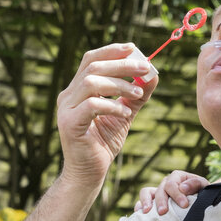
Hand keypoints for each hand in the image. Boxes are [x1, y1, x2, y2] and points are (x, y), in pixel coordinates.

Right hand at [57, 43, 157, 185]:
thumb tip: (154, 75)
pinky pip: (91, 105)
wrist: (90, 173)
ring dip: (119, 85)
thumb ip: (137, 95)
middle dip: (122, 65)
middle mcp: (68, 96)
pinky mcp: (69, 124)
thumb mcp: (125, 113)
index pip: (91, 60)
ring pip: (91, 82)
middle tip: (145, 68)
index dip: (112, 51)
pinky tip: (125, 114)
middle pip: (93, 67)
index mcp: (77, 89)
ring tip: (138, 94)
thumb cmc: (104, 142)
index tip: (133, 47)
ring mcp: (66, 109)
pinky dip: (112, 105)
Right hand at [134, 170, 209, 213]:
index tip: (184, 205)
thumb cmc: (201, 192)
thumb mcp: (203, 185)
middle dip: (161, 201)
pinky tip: (140, 213)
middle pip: (160, 190)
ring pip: (146, 192)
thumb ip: (195, 184)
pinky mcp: (153, 201)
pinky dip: (139, 206)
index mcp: (177, 177)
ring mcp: (158, 191)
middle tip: (164, 212)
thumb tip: (182, 187)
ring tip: (147, 212)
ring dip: (146, 201)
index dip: (177, 194)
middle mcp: (166, 182)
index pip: (172, 184)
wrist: (200, 199)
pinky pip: (142, 201)